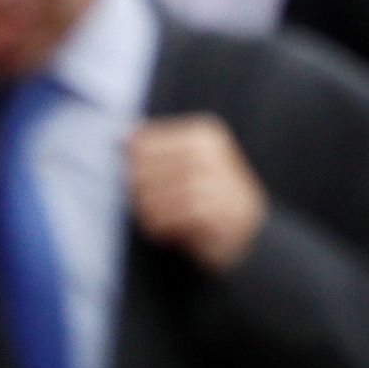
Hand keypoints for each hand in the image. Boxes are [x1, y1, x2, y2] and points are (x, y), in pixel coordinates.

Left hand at [130, 116, 268, 274]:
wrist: (248, 232)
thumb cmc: (211, 197)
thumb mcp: (191, 163)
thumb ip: (157, 148)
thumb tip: (120, 136)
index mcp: (202, 135)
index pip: (142, 145)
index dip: (134, 168)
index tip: (149, 184)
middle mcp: (207, 152)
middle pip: (142, 171)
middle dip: (139, 193)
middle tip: (155, 207)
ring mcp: (209, 180)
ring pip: (148, 196)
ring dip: (149, 214)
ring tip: (163, 220)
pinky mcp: (208, 210)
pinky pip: (162, 217)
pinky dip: (158, 227)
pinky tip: (170, 231)